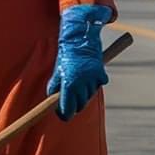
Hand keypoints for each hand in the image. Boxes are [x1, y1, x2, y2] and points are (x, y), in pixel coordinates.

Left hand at [47, 4, 111, 119]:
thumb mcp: (57, 72)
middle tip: (70, 100)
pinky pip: (97, 86)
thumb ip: (54, 87)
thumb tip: (53, 101)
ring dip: (84, 94)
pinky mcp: (101, 75)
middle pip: (80, 105)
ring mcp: (92, 80)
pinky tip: (88, 76)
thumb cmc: (66, 56)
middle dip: (75, 105)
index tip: (63, 115)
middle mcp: (81, 84)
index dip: (64, 114)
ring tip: (78, 83)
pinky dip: (93, 84)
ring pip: (89, 96)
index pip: (67, 109)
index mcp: (68, 84)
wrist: (80, 38)